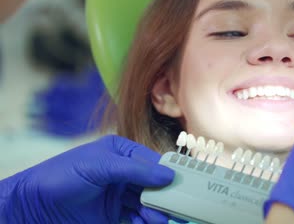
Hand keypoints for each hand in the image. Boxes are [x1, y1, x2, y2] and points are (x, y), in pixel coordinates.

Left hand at [0, 135, 174, 223]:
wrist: (33, 207)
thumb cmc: (63, 176)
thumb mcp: (100, 166)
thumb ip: (135, 170)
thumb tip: (168, 176)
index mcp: (122, 152)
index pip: (152, 162)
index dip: (168, 174)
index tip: (183, 185)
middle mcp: (124, 173)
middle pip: (154, 184)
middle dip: (163, 196)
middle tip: (172, 207)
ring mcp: (119, 195)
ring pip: (147, 203)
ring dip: (155, 212)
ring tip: (157, 220)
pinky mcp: (114, 215)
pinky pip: (137, 218)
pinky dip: (144, 222)